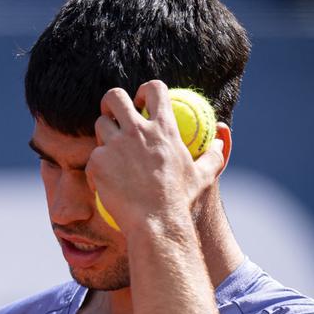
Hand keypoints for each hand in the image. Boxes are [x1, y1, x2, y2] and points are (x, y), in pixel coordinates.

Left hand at [86, 79, 225, 237]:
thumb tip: (221, 138)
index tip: (141, 101)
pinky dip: (97, 169)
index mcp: (164, 128)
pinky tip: (103, 183)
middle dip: (110, 102)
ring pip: (100, 125)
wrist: (156, 223)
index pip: (154, 90)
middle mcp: (137, 131)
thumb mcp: (203, 176)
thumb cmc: (180, 202)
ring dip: (103, 135)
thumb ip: (214, 154)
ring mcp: (115, 145)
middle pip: (115, 97)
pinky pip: (92, 158)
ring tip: (110, 153)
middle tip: (111, 114)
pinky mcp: (98, 163)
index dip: (145, 90)